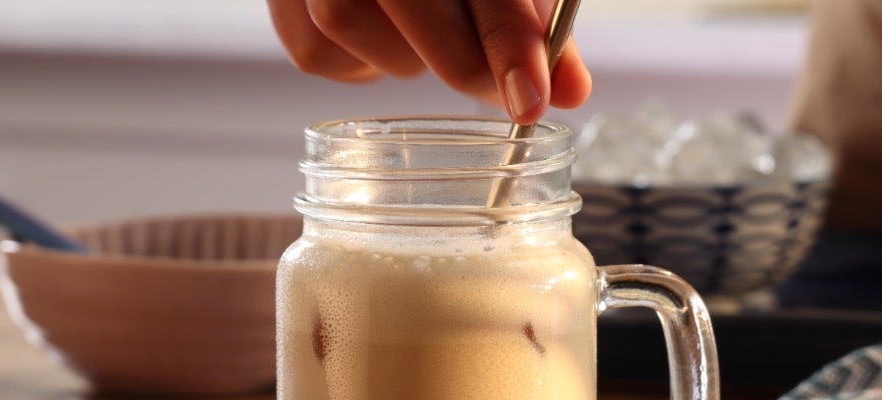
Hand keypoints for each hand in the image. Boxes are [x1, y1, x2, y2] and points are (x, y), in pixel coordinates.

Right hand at [267, 0, 591, 123]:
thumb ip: (531, 25)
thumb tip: (567, 92)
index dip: (509, 43)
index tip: (531, 102)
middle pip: (406, 1)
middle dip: (462, 62)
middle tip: (500, 88)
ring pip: (346, 24)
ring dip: (402, 57)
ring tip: (424, 34)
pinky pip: (314, 51)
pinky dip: (357, 64)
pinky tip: (380, 39)